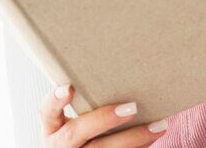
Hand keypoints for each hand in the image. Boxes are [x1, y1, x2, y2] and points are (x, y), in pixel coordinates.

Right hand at [42, 83, 169, 146]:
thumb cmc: (80, 130)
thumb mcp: (73, 118)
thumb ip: (86, 100)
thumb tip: (123, 66)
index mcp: (52, 128)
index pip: (47, 111)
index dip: (55, 100)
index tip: (69, 88)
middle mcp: (60, 145)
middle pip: (77, 133)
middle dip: (104, 120)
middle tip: (132, 107)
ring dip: (134, 138)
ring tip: (159, 125)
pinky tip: (154, 137)